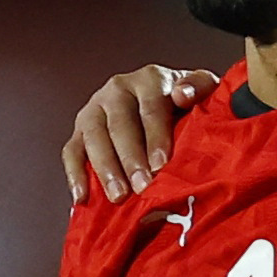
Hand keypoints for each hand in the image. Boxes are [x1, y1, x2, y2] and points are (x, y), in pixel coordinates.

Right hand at [63, 66, 221, 202]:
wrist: (170, 104)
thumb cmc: (189, 104)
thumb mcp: (204, 91)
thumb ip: (200, 88)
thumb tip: (182, 94)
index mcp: (150, 79)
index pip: (150, 107)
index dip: (155, 136)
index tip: (161, 164)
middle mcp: (118, 89)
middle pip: (119, 124)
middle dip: (130, 157)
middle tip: (141, 186)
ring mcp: (95, 108)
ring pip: (93, 137)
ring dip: (105, 168)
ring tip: (119, 196)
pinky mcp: (80, 130)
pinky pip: (71, 151)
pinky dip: (75, 174)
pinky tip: (83, 197)